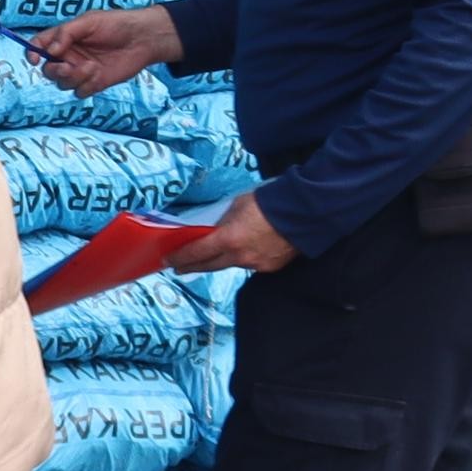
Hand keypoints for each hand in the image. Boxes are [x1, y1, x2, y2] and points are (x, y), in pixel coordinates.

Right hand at [30, 5, 180, 93]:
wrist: (142, 39)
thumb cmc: (116, 24)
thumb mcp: (89, 21)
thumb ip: (66, 34)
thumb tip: (48, 51)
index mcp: (63, 38)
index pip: (38, 46)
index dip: (32, 52)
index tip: (35, 58)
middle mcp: (69, 56)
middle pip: (48, 70)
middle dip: (54, 70)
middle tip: (67, 67)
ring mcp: (80, 71)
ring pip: (62, 83)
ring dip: (74, 78)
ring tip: (92, 67)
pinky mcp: (93, 83)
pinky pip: (80, 92)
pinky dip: (86, 85)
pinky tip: (99, 74)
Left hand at [179, 193, 295, 275]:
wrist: (303, 212)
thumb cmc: (268, 202)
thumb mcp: (238, 205)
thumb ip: (223, 221)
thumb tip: (215, 230)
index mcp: (228, 239)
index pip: (196, 253)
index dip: (180, 258)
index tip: (168, 261)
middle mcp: (239, 257)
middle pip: (209, 266)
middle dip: (192, 267)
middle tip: (180, 268)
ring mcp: (256, 265)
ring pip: (231, 265)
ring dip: (221, 260)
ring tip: (213, 256)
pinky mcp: (270, 267)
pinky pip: (251, 265)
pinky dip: (244, 258)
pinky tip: (245, 251)